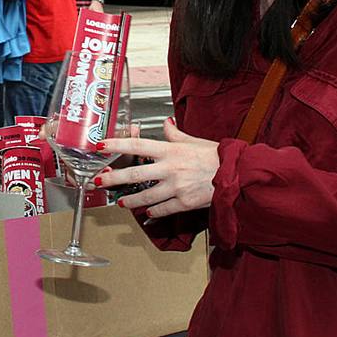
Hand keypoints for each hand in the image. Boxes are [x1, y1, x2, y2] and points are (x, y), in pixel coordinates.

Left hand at [92, 118, 219, 218]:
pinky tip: (146, 212)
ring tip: (120, 201)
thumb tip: (165, 124)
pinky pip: (163, 209)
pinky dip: (153, 212)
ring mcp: (176, 187)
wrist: (237, 175)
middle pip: (134, 174)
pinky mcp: (184, 203)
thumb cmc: (216, 156)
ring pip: (145, 196)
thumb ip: (175, 134)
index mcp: (170, 151)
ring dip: (130, 200)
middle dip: (113, 178)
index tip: (100, 146)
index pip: (137, 146)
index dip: (116, 145)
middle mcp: (170, 169)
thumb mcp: (194, 141)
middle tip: (99, 181)